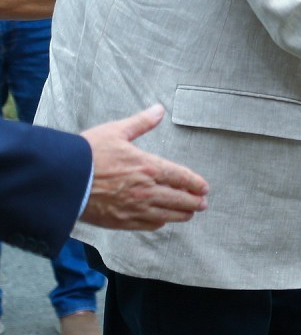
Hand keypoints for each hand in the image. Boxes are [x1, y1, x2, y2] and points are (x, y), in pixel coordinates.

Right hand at [79, 104, 209, 230]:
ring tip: (189, 214)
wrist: (62, 179)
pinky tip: (162, 221)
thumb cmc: (88, 153)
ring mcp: (134, 208)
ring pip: (167, 215)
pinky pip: (147, 225)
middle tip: (202, 203)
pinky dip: (159, 223)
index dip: (195, 184)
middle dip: (194, 202)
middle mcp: (146, 190)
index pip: (181, 178)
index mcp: (148, 167)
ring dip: (181, 215)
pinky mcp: (120, 221)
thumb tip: (159, 109)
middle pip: (179, 200)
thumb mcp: (116, 131)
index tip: (204, 188)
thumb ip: (141, 122)